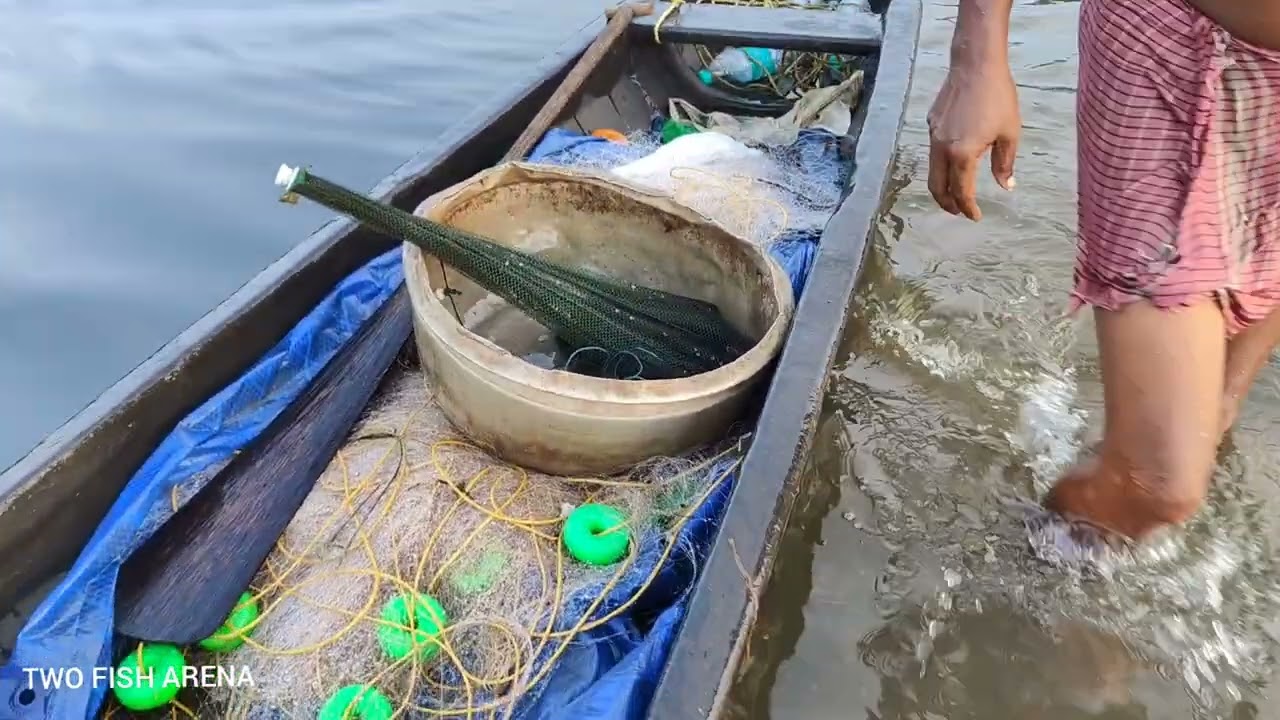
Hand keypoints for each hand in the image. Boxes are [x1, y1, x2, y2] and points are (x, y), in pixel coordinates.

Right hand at [926, 62, 1019, 220]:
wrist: (975, 65)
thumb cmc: (998, 97)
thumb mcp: (1009, 133)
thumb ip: (1004, 164)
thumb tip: (1006, 186)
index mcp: (962, 154)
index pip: (961, 192)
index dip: (968, 208)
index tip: (975, 216)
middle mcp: (942, 149)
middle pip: (937, 188)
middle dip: (947, 204)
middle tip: (960, 212)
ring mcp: (933, 136)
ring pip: (932, 171)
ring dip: (943, 186)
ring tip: (955, 192)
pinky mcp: (932, 124)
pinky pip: (934, 152)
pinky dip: (942, 165)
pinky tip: (955, 161)